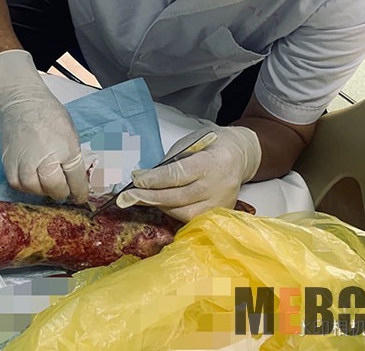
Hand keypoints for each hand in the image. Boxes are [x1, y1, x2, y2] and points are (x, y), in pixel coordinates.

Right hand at [0, 50, 87, 202]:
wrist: (23, 102)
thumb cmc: (50, 115)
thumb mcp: (71, 136)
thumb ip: (74, 160)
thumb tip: (77, 181)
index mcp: (66, 151)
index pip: (76, 182)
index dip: (80, 193)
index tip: (80, 198)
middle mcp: (44, 160)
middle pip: (55, 189)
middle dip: (62, 192)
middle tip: (63, 189)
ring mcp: (24, 163)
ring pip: (36, 190)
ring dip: (43, 190)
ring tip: (47, 182)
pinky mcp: (8, 163)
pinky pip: (18, 185)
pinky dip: (26, 186)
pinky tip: (32, 179)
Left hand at [116, 124, 260, 221]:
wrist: (239, 155)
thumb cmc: (209, 145)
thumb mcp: (189, 144)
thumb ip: (170, 163)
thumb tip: (143, 179)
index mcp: (212, 162)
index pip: (179, 175)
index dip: (155, 180)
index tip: (136, 181)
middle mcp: (219, 186)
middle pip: (179, 198)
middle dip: (149, 198)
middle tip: (126, 197)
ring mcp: (221, 203)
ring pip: (183, 213)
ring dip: (159, 206)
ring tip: (141, 199)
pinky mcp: (219, 213)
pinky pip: (191, 219)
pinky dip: (173, 212)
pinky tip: (160, 205)